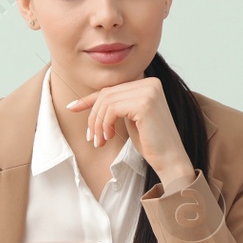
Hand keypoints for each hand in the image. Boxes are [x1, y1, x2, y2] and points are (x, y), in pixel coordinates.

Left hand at [67, 76, 194, 184]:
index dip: (89, 99)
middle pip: (107, 94)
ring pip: (106, 101)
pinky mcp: (144, 103)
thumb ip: (116, 105)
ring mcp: (149, 91)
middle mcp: (150, 83)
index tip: (72, 107)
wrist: (170, 159)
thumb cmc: (151, 142)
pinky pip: (111, 109)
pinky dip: (105, 124)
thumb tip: (84, 101)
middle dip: (94, 117)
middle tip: (93, 139)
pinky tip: (109, 138)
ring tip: (100, 141)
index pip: (112, 89)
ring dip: (98, 124)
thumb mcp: (129, 119)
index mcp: (149, 83)